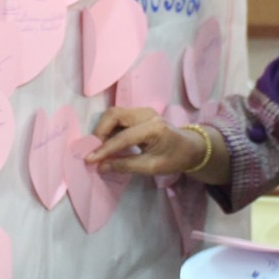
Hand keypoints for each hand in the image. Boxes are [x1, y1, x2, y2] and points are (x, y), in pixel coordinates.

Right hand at [85, 106, 206, 176]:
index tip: (90, 159)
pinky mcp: (138, 113)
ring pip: (114, 114)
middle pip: (115, 114)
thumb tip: (101, 167)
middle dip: (100, 131)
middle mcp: (147, 114)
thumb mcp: (152, 167)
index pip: (124, 137)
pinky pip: (118, 117)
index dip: (105, 149)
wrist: (189, 147)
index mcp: (154, 128)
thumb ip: (126, 166)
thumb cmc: (174, 158)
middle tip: (93, 150)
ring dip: (103, 129)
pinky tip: (106, 142)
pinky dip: (109, 128)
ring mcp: (142, 111)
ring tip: (98, 148)